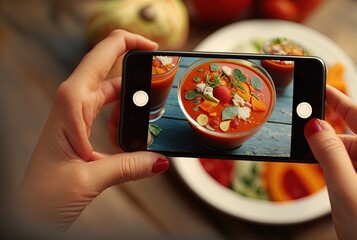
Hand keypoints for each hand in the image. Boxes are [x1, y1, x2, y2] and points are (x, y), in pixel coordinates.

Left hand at [19, 30, 168, 230]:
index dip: (128, 43)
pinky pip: (107, 110)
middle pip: (109, 70)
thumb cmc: (42, 196)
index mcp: (70, 103)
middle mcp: (72, 103)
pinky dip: (124, 116)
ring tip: (150, 114)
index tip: (153, 48)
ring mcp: (75, 114)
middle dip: (137, 72)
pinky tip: (133, 132)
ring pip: (111, 92)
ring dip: (132, 100)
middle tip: (162, 83)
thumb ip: (129, 167)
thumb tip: (161, 159)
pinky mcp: (79, 128)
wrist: (27, 214)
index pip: (101, 57)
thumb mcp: (90, 179)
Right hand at [305, 85, 356, 238]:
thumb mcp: (350, 199)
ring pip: (352, 162)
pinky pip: (354, 179)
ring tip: (330, 190)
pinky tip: (335, 195)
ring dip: (334, 167)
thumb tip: (315, 127)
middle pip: (354, 141)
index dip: (339, 101)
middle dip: (331, 144)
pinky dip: (339, 181)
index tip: (319, 87)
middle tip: (305, 145)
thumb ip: (331, 159)